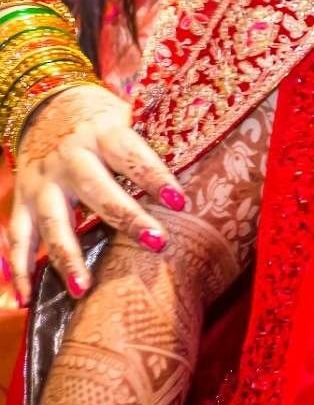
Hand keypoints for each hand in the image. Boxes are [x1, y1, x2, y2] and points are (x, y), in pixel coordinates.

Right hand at [8, 84, 182, 304]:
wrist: (46, 104)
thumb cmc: (102, 119)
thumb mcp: (126, 116)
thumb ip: (154, 136)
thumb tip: (205, 153)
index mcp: (103, 133)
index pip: (131, 154)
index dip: (155, 176)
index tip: (180, 202)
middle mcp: (69, 156)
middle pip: (96, 188)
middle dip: (125, 217)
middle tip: (157, 243)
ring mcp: (42, 180)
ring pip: (52, 220)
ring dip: (66, 256)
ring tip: (83, 288)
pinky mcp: (21, 199)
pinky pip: (16, 237)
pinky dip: (17, 269)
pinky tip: (24, 300)